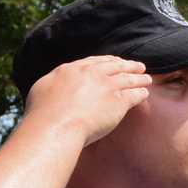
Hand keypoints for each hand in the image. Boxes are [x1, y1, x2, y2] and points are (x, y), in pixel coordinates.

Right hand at [21, 56, 151, 145]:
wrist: (56, 125)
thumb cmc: (42, 113)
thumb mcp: (41, 89)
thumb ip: (52, 84)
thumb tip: (53, 85)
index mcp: (72, 69)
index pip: (93, 62)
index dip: (106, 62)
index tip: (113, 62)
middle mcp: (92, 73)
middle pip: (114, 66)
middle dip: (127, 65)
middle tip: (137, 66)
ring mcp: (107, 86)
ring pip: (127, 78)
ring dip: (138, 77)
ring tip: (146, 78)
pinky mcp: (119, 102)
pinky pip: (134, 94)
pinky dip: (141, 92)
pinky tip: (145, 93)